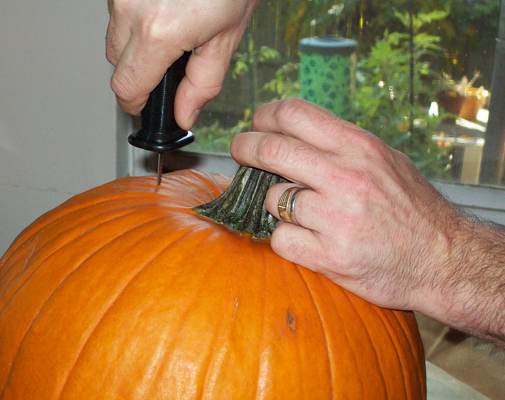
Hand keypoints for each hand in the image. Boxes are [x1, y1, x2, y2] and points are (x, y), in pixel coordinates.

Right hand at [106, 0, 258, 128]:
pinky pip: (119, 12)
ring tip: (173, 29)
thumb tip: (184, 113)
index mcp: (158, 32)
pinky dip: (136, 20)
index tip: (148, 106)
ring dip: (137, 45)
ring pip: (115, 37)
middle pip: (116, 66)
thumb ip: (203, 83)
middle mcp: (130, 9)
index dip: (137, 104)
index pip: (127, 87)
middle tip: (169, 67)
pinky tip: (163, 10)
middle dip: (139, 75)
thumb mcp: (226, 38)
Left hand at [231, 98, 504, 346]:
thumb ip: (341, 146)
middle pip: (270, 150)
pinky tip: (304, 239)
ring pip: (273, 200)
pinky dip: (285, 238)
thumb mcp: (386, 161)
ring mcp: (337, 218)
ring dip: (275, 204)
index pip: (293, 113)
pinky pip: (281, 240)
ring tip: (295, 210)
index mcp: (359, 147)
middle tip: (240, 152)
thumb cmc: (412, 208)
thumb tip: (292, 133)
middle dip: (243, 148)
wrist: (445, 260)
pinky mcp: (330, 256)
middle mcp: (346, 177)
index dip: (264, 116)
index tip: (256, 125)